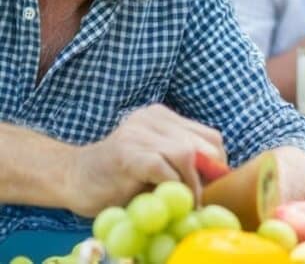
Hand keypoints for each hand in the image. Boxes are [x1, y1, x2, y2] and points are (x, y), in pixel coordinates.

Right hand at [67, 104, 225, 216]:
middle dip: (208, 175)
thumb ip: (183, 161)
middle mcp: (153, 118)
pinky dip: (172, 186)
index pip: (210, 136)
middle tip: (199, 197)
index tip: (212, 186)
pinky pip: (163, 168)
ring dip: (191, 183)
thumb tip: (220, 178)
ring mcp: (138, 132)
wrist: (71, 178)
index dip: (217, 164)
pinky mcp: (127, 152)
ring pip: (187, 153)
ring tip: (185, 201)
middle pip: (203, 144)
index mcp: (163, 116)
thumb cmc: (118, 176)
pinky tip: (167, 199)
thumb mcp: (157, 160)